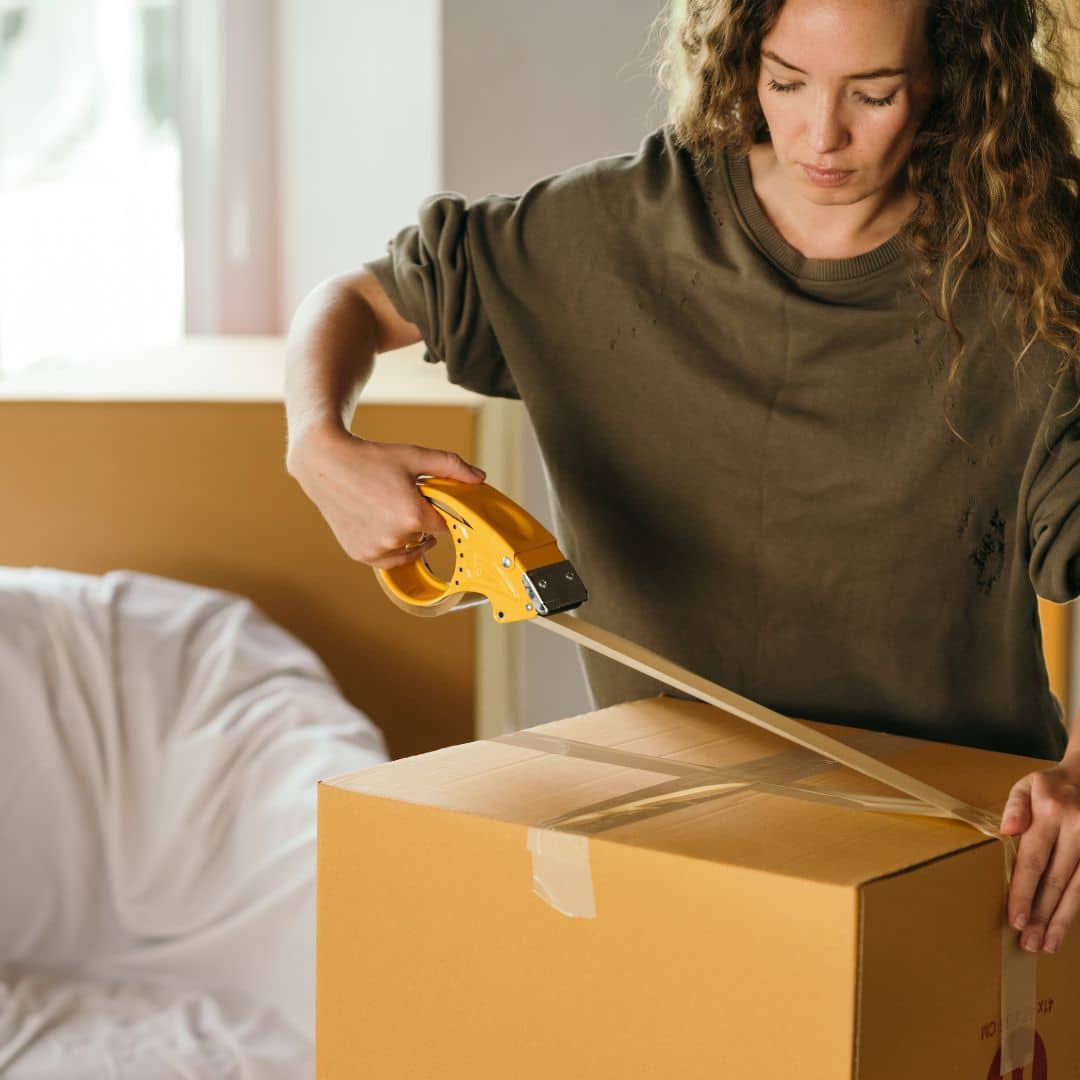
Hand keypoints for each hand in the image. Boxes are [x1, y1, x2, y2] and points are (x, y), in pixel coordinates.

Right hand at [286, 420, 485, 567]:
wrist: (325, 464)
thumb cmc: (370, 458)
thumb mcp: (414, 456)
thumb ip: (451, 467)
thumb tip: (480, 479)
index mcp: (412, 516)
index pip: (444, 525)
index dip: (439, 512)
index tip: (430, 502)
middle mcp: (394, 538)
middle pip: (424, 535)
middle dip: (419, 519)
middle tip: (400, 497)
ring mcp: (375, 550)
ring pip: (407, 548)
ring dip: (404, 535)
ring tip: (387, 508)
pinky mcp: (360, 555)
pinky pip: (387, 557)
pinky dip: (387, 544)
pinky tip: (378, 522)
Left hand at [999, 758, 1079, 953]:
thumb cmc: (1051, 786)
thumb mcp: (1027, 784)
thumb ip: (1014, 806)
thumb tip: (1005, 831)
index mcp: (1052, 813)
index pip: (1034, 859)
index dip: (1024, 892)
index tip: (1015, 919)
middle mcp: (1079, 830)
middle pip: (1058, 881)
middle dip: (1042, 915)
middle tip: (1029, 943)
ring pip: (1079, 890)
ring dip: (1063, 920)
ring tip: (1048, 945)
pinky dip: (1076, 908)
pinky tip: (1065, 926)